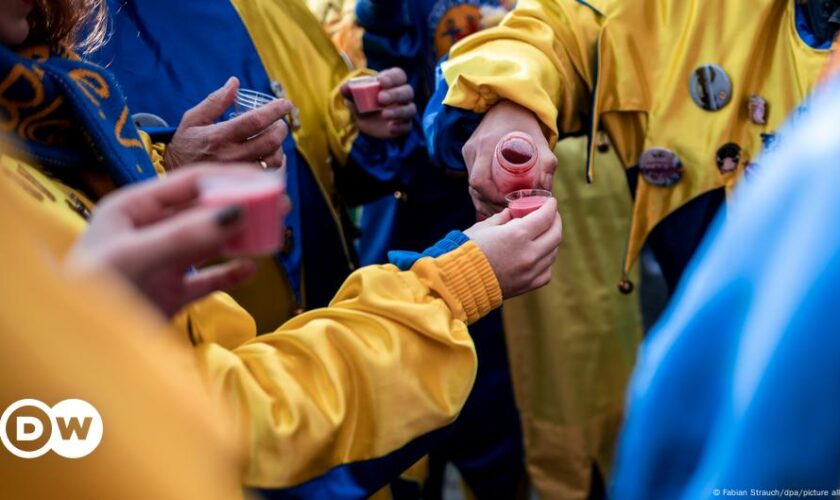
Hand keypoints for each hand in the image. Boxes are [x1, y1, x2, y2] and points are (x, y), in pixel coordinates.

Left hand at [66, 165, 291, 316]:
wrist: (71, 348)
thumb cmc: (88, 293)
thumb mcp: (134, 257)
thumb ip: (185, 235)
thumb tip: (236, 212)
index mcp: (133, 209)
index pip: (189, 183)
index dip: (229, 179)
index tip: (265, 180)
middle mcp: (150, 231)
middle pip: (205, 211)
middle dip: (242, 207)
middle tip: (279, 206)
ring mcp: (162, 263)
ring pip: (211, 243)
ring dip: (241, 239)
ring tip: (273, 235)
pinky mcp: (170, 294)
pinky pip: (207, 280)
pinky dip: (229, 274)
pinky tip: (250, 270)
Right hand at [165, 77, 291, 169]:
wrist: (175, 178)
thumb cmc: (185, 146)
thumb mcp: (193, 119)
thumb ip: (215, 101)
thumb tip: (234, 82)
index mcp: (219, 136)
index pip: (255, 121)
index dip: (275, 110)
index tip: (285, 103)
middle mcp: (231, 156)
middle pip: (270, 141)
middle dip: (281, 128)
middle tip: (280, 122)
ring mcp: (239, 174)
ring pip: (274, 160)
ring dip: (280, 147)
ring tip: (273, 139)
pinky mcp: (244, 186)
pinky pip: (271, 176)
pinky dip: (277, 164)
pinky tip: (272, 155)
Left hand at [340, 68, 415, 138]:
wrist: (364, 122)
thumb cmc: (362, 103)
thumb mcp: (354, 97)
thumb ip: (349, 91)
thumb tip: (345, 88)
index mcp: (392, 82)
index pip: (399, 75)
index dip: (392, 77)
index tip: (381, 82)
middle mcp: (402, 95)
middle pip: (407, 91)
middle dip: (395, 94)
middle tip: (381, 98)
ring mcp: (404, 110)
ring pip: (410, 109)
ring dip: (398, 111)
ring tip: (384, 114)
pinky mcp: (404, 125)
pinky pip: (408, 126)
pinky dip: (400, 127)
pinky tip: (390, 128)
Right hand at [462, 100, 556, 217]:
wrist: (508, 101)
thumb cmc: (525, 121)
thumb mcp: (539, 141)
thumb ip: (546, 165)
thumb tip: (546, 193)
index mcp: (485, 145)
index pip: (480, 181)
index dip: (492, 197)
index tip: (508, 203)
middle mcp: (473, 149)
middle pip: (474, 187)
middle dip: (489, 202)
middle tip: (509, 211)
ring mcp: (468, 152)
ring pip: (472, 185)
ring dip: (485, 199)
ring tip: (503, 210)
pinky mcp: (468, 153)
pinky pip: (472, 178)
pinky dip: (482, 193)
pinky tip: (492, 203)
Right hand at [464, 197, 561, 297]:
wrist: (458, 281)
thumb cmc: (466, 250)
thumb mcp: (483, 227)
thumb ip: (502, 218)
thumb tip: (513, 213)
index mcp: (517, 234)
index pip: (545, 217)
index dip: (550, 206)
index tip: (550, 201)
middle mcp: (529, 253)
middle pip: (555, 234)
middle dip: (555, 221)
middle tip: (551, 215)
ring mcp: (530, 271)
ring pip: (553, 253)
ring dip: (552, 240)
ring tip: (545, 234)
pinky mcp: (527, 285)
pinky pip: (546, 272)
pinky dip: (546, 262)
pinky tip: (539, 256)